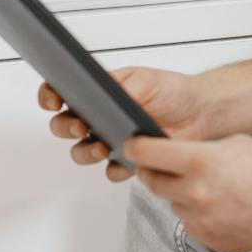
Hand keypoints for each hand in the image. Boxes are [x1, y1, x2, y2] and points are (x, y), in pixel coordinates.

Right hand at [38, 65, 212, 181]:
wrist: (201, 113)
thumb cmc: (173, 91)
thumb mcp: (145, 79)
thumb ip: (120, 86)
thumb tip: (101, 93)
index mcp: (99, 92)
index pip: (62, 93)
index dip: (50, 96)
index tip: (53, 100)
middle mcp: (100, 117)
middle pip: (64, 126)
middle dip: (65, 127)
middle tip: (80, 126)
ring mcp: (112, 139)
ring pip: (82, 152)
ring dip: (86, 152)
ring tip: (102, 147)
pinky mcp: (128, 159)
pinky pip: (111, 171)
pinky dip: (114, 170)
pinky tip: (123, 163)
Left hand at [126, 134, 251, 251]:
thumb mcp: (235, 144)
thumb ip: (198, 150)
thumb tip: (172, 154)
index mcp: (201, 163)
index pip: (148, 153)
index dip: (135, 147)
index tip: (130, 145)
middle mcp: (196, 194)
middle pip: (152, 181)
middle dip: (154, 171)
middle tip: (162, 164)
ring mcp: (202, 221)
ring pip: (171, 203)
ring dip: (179, 193)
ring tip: (209, 185)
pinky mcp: (210, 240)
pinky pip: (189, 222)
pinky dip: (195, 212)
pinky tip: (220, 204)